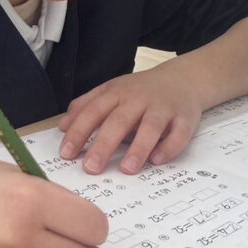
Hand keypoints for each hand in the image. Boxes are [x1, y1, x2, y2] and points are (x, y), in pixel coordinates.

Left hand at [57, 62, 201, 174]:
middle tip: (91, 168)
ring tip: (126, 169)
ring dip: (138, 147)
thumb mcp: (111, 91)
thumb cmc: (141, 91)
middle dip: (104, 144)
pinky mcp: (185, 118)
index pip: (94, 111)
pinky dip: (169, 147)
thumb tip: (62, 126)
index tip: (66, 153)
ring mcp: (163, 107)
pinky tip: (157, 161)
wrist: (182, 79)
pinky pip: (179, 133)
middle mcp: (139, 98)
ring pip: (151, 126)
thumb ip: (86, 106)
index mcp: (117, 92)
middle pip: (119, 120)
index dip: (79, 132)